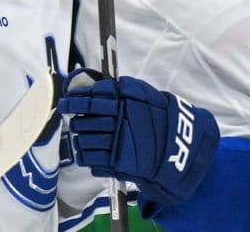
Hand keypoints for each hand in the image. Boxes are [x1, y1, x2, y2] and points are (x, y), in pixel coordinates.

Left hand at [59, 69, 218, 206]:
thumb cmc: (164, 121)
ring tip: (78, 136)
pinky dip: (83, 155)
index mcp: (127, 102)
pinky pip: (89, 158)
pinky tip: (84, 152)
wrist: (180, 150)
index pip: (94, 96)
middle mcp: (120, 119)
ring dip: (78, 136)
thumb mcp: (149, 97)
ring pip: (84, 138)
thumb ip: (126, 89)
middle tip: (69, 114)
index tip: (69, 98)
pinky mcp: (116, 162)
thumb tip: (99, 86)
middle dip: (74, 115)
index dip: (78, 97)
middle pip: (85, 117)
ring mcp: (117, 142)